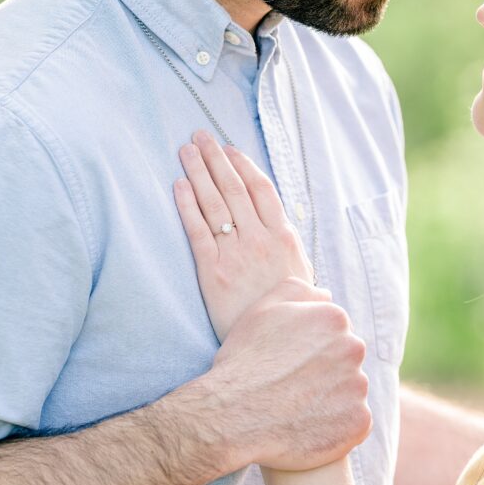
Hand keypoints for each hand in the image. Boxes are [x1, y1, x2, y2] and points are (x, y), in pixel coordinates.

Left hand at [174, 130, 312, 340]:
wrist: (274, 347)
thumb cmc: (290, 317)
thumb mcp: (305, 286)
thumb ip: (299, 264)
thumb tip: (306, 258)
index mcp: (283, 237)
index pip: (261, 190)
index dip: (243, 165)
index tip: (229, 149)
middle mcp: (260, 239)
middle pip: (234, 188)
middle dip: (215, 158)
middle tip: (200, 136)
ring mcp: (235, 253)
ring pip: (215, 202)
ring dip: (199, 172)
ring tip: (186, 150)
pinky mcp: (211, 271)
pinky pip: (197, 230)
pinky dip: (187, 205)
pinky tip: (178, 185)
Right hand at [209, 278, 371, 470]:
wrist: (232, 418)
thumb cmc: (243, 361)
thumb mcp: (261, 311)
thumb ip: (296, 291)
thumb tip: (326, 294)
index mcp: (334, 319)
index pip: (335, 333)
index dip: (311, 350)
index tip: (291, 364)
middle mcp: (353, 348)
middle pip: (346, 360)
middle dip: (326, 372)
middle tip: (293, 387)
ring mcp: (358, 386)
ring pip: (350, 391)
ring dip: (332, 399)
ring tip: (298, 408)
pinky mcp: (359, 422)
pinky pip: (353, 422)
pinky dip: (336, 426)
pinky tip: (308, 427)